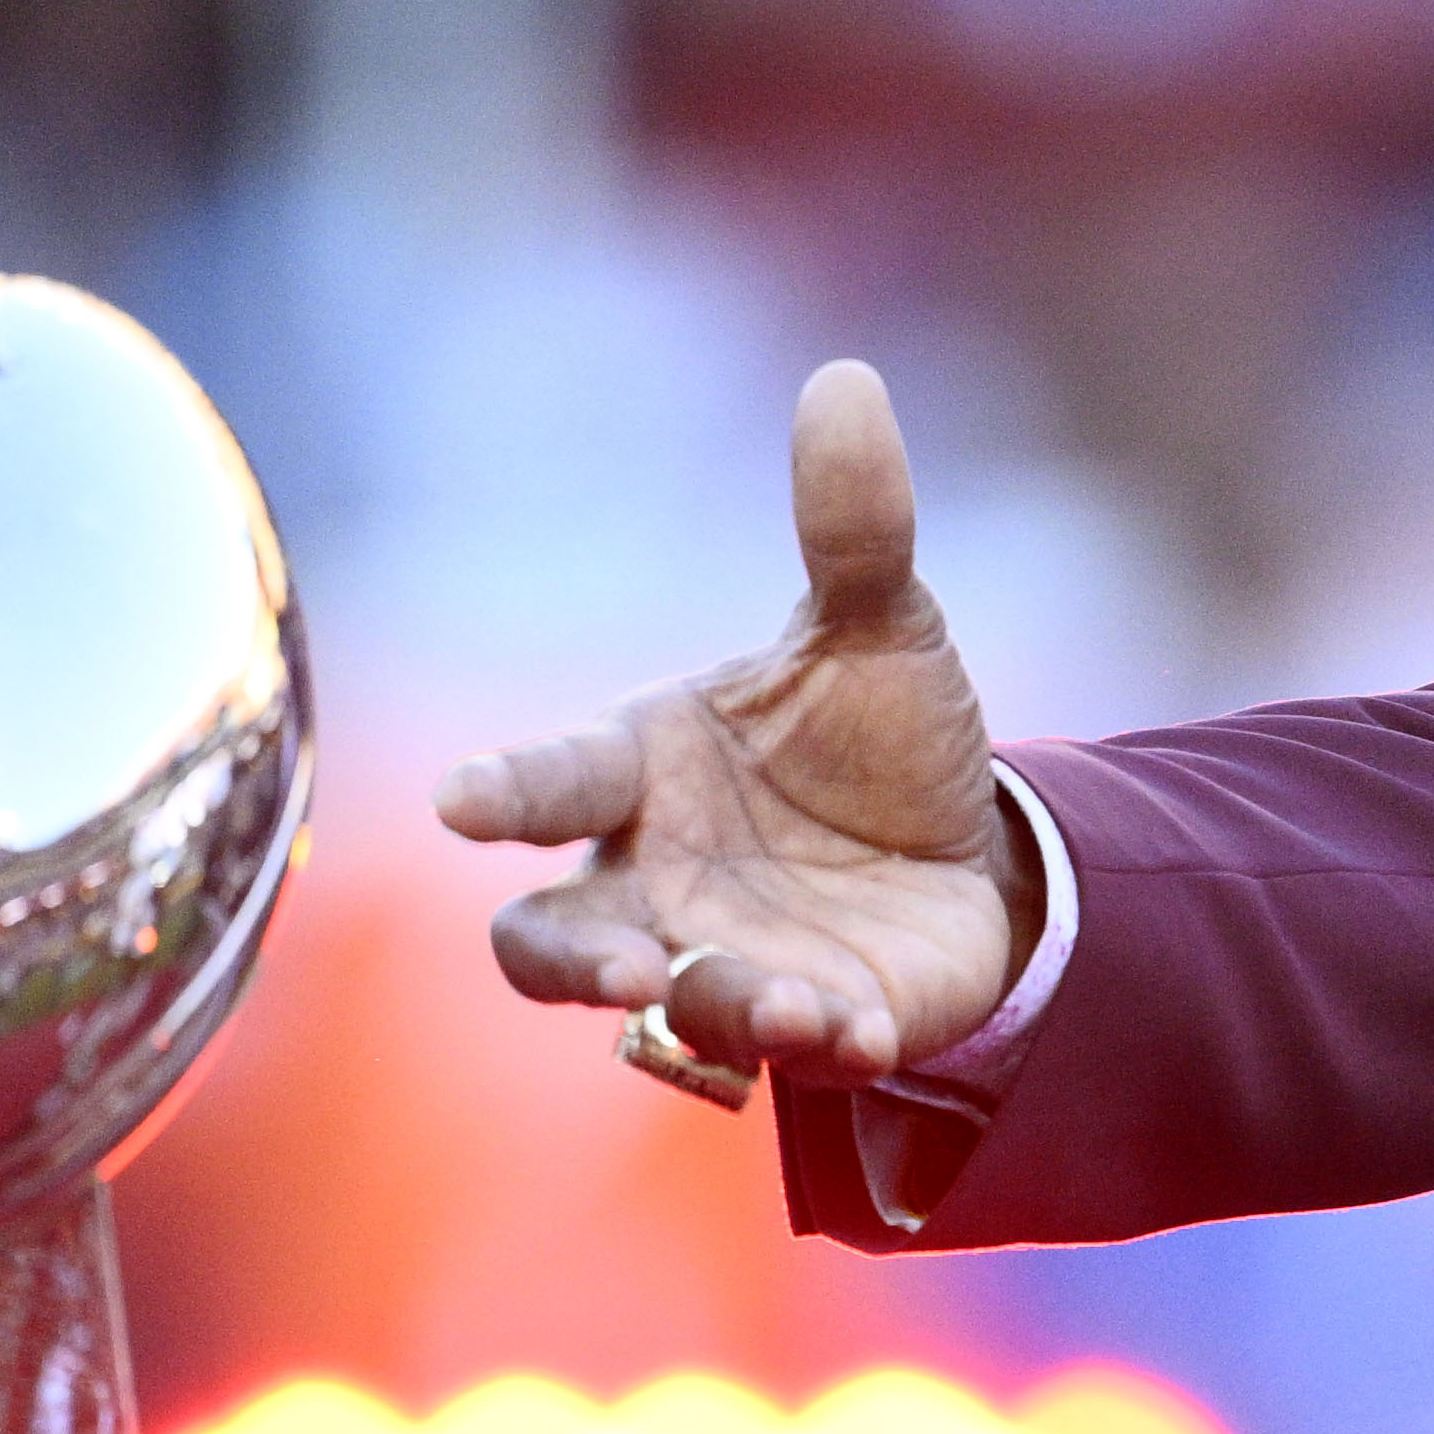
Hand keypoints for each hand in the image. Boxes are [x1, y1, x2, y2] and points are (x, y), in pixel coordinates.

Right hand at [438, 360, 1031, 1085]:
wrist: (973, 853)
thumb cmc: (877, 738)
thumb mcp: (879, 629)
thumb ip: (851, 529)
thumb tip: (848, 380)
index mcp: (644, 768)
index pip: (551, 777)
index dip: (505, 788)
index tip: (460, 800)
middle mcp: (655, 876)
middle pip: (546, 939)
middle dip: (577, 955)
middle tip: (634, 956)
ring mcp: (718, 960)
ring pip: (657, 1010)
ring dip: (711, 1004)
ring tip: (780, 999)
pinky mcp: (801, 1025)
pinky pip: (783, 1053)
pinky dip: (816, 1042)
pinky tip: (860, 1026)